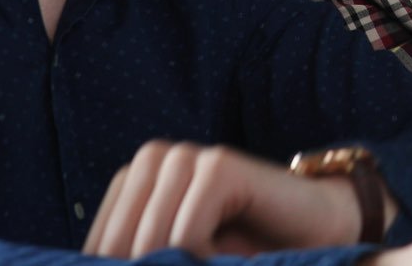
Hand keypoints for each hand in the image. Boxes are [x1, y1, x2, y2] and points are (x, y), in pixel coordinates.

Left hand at [83, 140, 360, 258]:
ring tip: (214, 260)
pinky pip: (185, 235)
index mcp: (132, 179)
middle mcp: (152, 158)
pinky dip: (204, 259)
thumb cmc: (241, 253)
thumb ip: (142, 259)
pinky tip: (231, 256)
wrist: (315, 230)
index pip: (96, 248)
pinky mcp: (219, 165)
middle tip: (198, 265)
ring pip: (149, 243)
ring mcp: (187, 156)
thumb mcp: (176, 258)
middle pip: (118, 247)